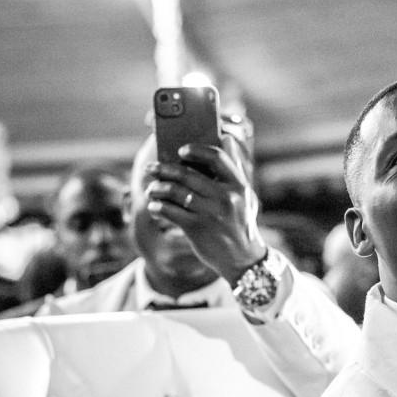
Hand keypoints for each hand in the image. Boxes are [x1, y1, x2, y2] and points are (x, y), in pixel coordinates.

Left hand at [143, 135, 268, 283]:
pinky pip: (169, 211)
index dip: (196, 150)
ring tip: (152, 189)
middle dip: (164, 169)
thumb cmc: (239, 223)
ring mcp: (211, 213)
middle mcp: (226, 197)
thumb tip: (227, 137)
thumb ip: (235, 169)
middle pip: (187, 174)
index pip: (216, 157)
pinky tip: (154, 206)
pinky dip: (158, 206)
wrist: (242, 259)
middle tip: (152, 168)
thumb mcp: (245, 196)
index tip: (182, 150)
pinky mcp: (197, 228)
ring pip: (175, 191)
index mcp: (239, 185)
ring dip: (157, 188)